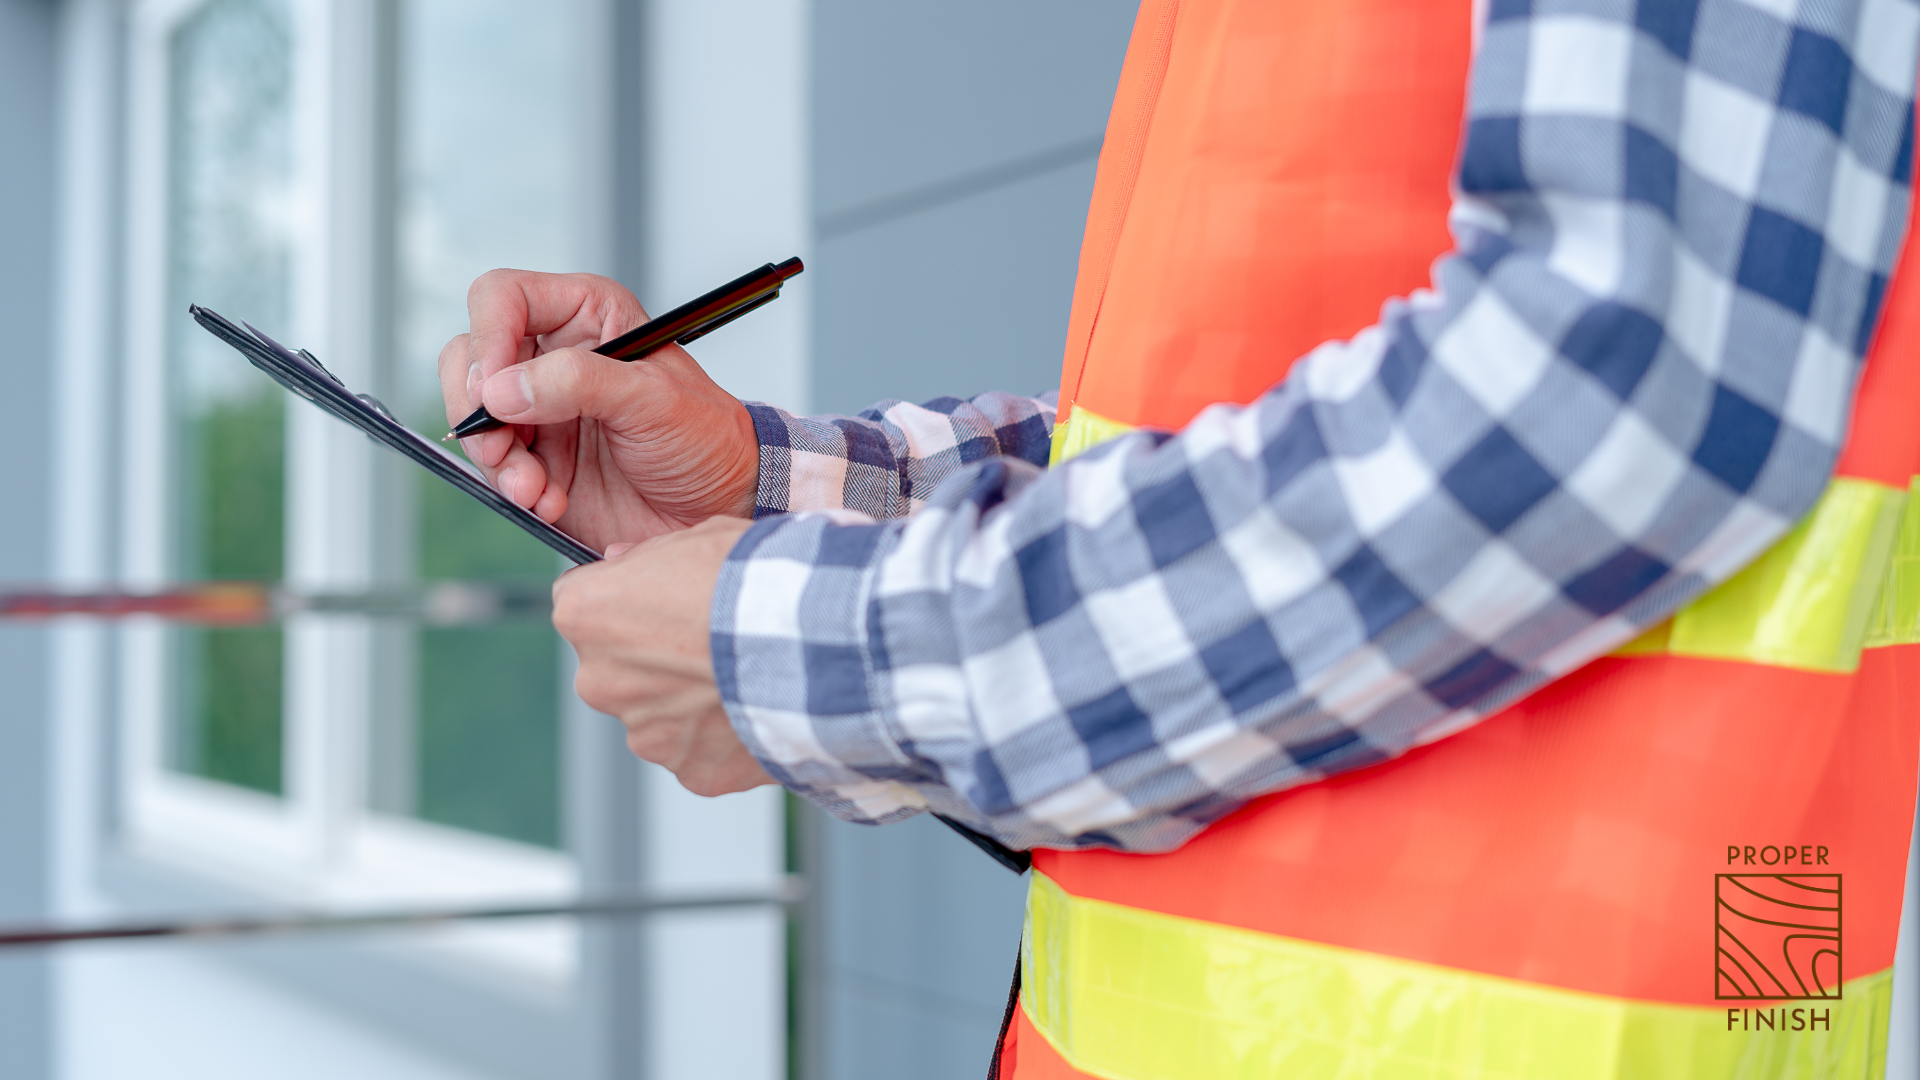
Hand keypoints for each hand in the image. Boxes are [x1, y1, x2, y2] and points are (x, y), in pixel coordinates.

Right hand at [438, 270, 759, 552]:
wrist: (720, 505)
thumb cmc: (706, 438)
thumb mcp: (654, 400)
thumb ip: (578, 383)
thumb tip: (502, 389)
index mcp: (587, 316)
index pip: (504, 298)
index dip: (488, 337)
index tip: (494, 391)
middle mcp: (555, 356)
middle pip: (472, 358)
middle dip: (477, 408)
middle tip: (501, 447)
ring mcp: (542, 408)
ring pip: (474, 417)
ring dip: (496, 459)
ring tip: (535, 488)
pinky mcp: (538, 458)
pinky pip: (494, 465)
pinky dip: (512, 487)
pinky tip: (550, 501)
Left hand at [553, 517, 773, 796]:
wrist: (815, 642)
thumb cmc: (757, 581)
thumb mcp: (699, 537)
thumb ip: (649, 556)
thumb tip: (622, 563)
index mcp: (587, 615)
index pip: (579, 605)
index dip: (623, 600)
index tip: (657, 600)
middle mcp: (600, 681)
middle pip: (614, 668)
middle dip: (651, 658)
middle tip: (708, 640)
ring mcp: (644, 733)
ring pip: (657, 714)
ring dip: (688, 700)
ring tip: (742, 675)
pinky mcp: (690, 770)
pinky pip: (699, 751)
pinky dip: (721, 736)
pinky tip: (755, 707)